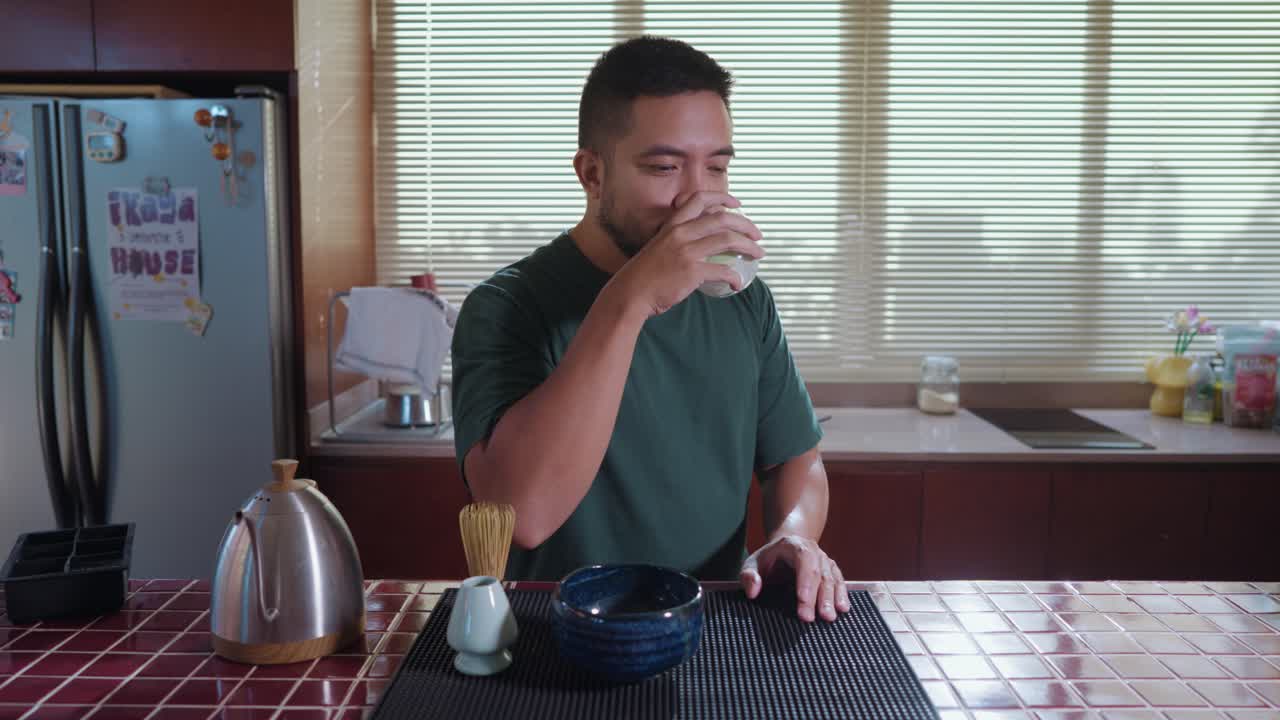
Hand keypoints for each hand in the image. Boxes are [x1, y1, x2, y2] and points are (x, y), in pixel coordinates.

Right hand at [604, 191, 764, 317]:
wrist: (631, 293)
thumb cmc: (644, 275)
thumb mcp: (658, 248)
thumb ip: (677, 241)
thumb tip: (701, 244)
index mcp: (673, 225)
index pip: (699, 199)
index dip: (722, 198)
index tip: (737, 205)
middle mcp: (681, 233)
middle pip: (722, 219)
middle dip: (746, 225)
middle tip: (758, 235)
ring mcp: (687, 251)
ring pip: (728, 240)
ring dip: (748, 247)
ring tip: (758, 254)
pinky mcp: (692, 271)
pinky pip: (722, 270)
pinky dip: (734, 277)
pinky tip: (737, 284)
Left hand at [740, 535, 849, 622]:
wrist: (785, 549)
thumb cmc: (767, 560)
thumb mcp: (752, 564)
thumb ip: (749, 576)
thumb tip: (753, 592)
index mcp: (793, 545)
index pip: (803, 559)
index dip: (805, 580)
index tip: (802, 600)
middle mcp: (813, 550)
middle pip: (818, 572)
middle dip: (816, 596)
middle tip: (811, 618)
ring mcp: (824, 560)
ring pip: (831, 578)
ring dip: (831, 598)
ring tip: (829, 618)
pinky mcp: (831, 570)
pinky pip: (839, 581)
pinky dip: (841, 595)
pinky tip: (842, 609)